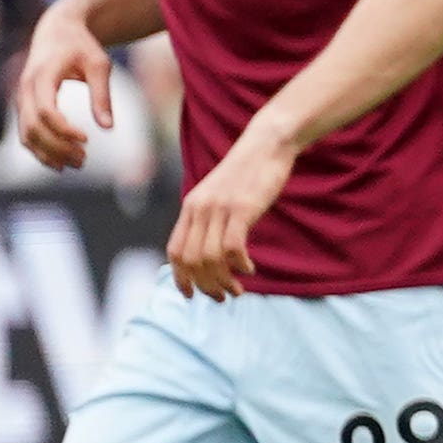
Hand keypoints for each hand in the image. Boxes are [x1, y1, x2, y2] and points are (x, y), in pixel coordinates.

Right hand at [12, 7, 113, 171]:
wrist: (56, 32)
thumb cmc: (81, 47)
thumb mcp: (99, 64)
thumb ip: (102, 95)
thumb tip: (108, 128)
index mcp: (42, 75)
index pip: (47, 111)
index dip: (64, 130)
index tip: (88, 139)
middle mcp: (25, 88)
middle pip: (33, 127)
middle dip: (57, 148)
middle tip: (84, 160)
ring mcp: (21, 98)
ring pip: (26, 134)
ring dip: (48, 153)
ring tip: (77, 164)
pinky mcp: (24, 106)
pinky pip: (26, 133)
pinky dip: (40, 150)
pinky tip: (60, 162)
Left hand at [169, 123, 296, 299]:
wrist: (266, 144)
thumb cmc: (248, 173)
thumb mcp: (220, 195)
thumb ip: (210, 218)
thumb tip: (210, 249)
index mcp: (191, 207)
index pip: (175, 251)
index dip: (180, 278)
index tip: (192, 295)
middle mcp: (200, 209)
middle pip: (191, 260)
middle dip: (205, 285)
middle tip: (222, 297)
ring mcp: (220, 208)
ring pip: (210, 258)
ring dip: (223, 281)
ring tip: (238, 289)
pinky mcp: (242, 208)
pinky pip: (232, 247)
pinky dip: (239, 265)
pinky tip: (249, 268)